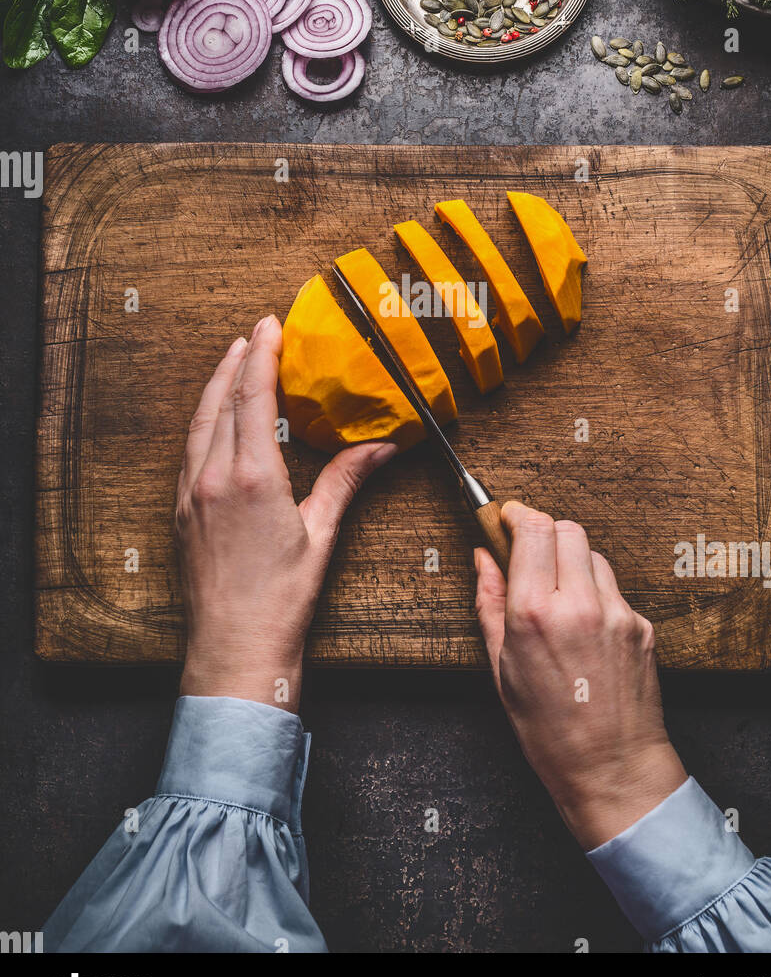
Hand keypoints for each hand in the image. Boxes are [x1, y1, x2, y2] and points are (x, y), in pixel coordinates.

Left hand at [175, 316, 396, 711]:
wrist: (235, 649)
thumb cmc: (281, 601)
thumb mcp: (321, 534)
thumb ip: (346, 480)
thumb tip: (383, 445)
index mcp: (252, 477)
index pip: (252, 397)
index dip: (261, 356)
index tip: (271, 326)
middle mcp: (213, 478)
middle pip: (221, 401)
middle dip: (237, 361)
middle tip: (255, 333)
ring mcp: (191, 494)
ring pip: (200, 423)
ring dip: (216, 387)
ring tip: (232, 362)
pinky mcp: (181, 512)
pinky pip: (189, 451)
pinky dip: (204, 422)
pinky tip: (216, 420)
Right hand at [475, 502, 685, 849]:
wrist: (612, 769)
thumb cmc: (548, 730)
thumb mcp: (501, 669)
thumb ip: (490, 604)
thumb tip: (483, 559)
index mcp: (535, 614)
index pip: (533, 529)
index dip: (518, 515)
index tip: (507, 518)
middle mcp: (579, 605)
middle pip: (567, 529)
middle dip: (545, 534)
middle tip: (530, 555)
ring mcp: (618, 613)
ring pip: (593, 556)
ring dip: (572, 563)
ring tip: (558, 600)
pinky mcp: (642, 626)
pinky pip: (614, 590)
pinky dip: (596, 595)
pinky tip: (585, 631)